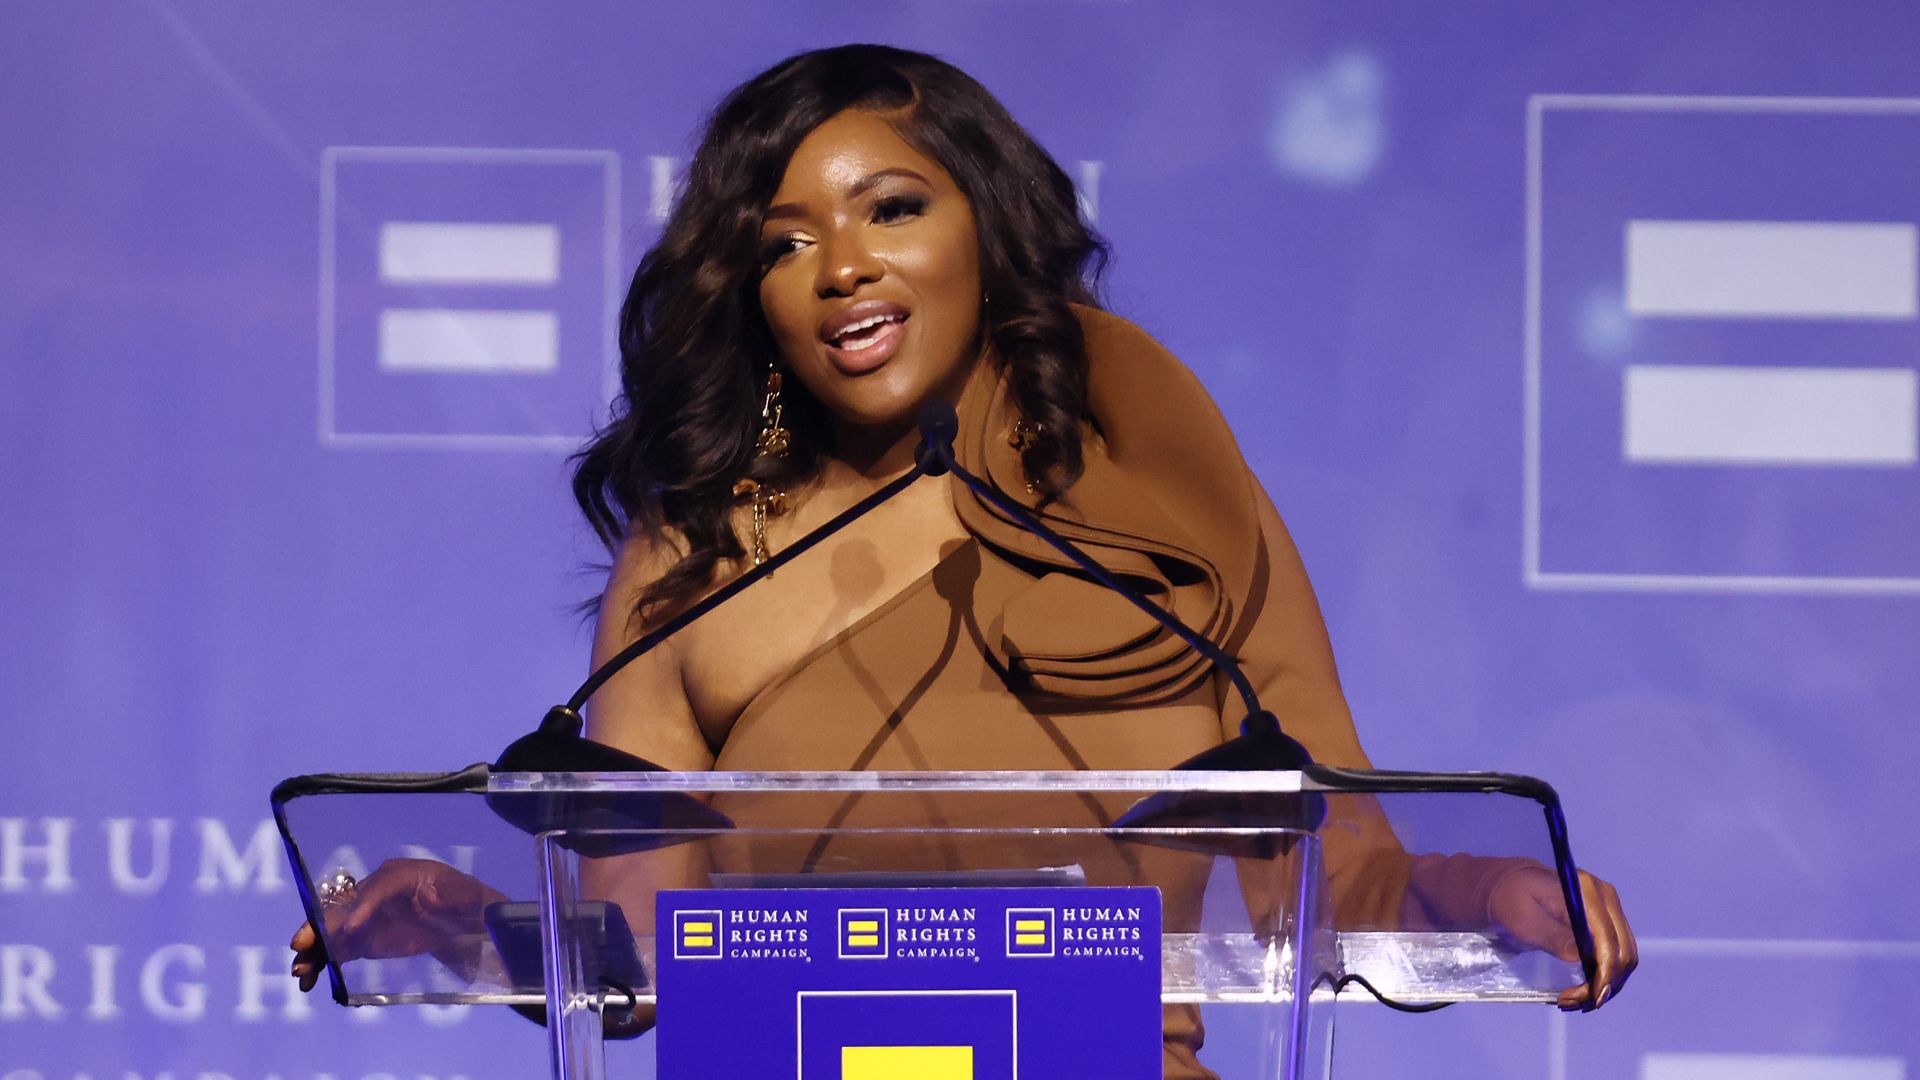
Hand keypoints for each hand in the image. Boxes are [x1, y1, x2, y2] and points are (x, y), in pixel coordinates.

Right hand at [288, 858, 500, 992]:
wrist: (459, 919)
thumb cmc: (463, 899)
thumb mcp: (464, 894)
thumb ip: (452, 897)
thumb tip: (438, 898)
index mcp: (398, 875)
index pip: (377, 888)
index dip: (364, 907)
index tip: (352, 929)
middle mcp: (373, 893)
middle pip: (343, 907)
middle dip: (321, 926)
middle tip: (301, 945)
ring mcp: (364, 918)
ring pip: (333, 930)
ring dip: (314, 949)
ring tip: (300, 971)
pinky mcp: (362, 940)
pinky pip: (338, 950)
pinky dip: (322, 962)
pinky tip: (309, 979)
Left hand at [1487, 865, 1636, 1010]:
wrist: (1507, 887)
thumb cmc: (1509, 899)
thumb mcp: (1523, 919)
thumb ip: (1551, 935)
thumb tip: (1579, 957)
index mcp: (1587, 891)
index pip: (1609, 939)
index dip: (1606, 972)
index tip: (1592, 998)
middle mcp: (1606, 899)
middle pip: (1623, 952)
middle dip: (1604, 984)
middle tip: (1570, 1002)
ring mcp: (1609, 912)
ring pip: (1623, 960)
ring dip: (1603, 986)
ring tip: (1570, 1000)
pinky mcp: (1605, 926)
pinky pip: (1614, 958)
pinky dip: (1602, 979)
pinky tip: (1579, 992)